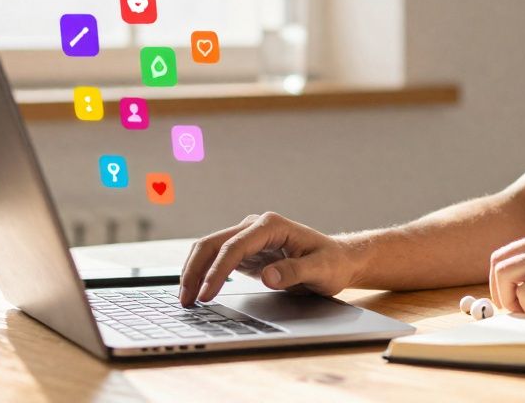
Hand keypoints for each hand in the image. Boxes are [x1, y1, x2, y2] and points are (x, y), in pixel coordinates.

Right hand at [178, 212, 362, 306]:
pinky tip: (197, 290)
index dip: (217, 271)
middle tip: (186, 300)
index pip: (234, 246)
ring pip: (210, 249)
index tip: (207, 294)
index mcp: (271, 225)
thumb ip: (295, 272)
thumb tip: (268, 276)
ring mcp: (248, 237)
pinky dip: (204, 273)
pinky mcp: (246, 252)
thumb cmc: (332, 263)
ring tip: (186, 298)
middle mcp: (256, 226)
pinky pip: (217, 259)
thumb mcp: (321, 270)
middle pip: (213, 243)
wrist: (338, 260)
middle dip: (196, 270)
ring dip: (194, 271)